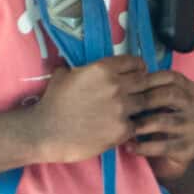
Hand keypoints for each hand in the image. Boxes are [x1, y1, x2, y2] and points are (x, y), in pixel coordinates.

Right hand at [28, 58, 150, 164]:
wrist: (46, 131)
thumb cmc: (52, 102)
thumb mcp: (63, 74)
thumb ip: (81, 68)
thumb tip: (83, 65)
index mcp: (103, 69)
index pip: (134, 62)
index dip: (138, 67)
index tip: (138, 72)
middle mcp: (116, 86)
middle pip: (144, 81)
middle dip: (143, 85)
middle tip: (140, 90)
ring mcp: (122, 108)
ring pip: (146, 102)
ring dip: (141, 105)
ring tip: (137, 107)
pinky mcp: (123, 129)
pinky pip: (138, 124)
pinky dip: (134, 125)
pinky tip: (127, 126)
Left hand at [124, 69, 193, 182]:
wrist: (166, 154)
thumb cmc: (153, 120)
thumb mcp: (151, 101)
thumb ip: (144, 88)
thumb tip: (122, 76)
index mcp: (189, 90)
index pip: (172, 77)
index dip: (150, 78)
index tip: (128, 84)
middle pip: (172, 95)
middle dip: (145, 99)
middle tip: (124, 106)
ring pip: (166, 121)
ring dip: (142, 124)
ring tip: (125, 128)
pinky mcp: (190, 147)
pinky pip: (165, 146)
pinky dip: (144, 147)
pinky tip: (130, 147)